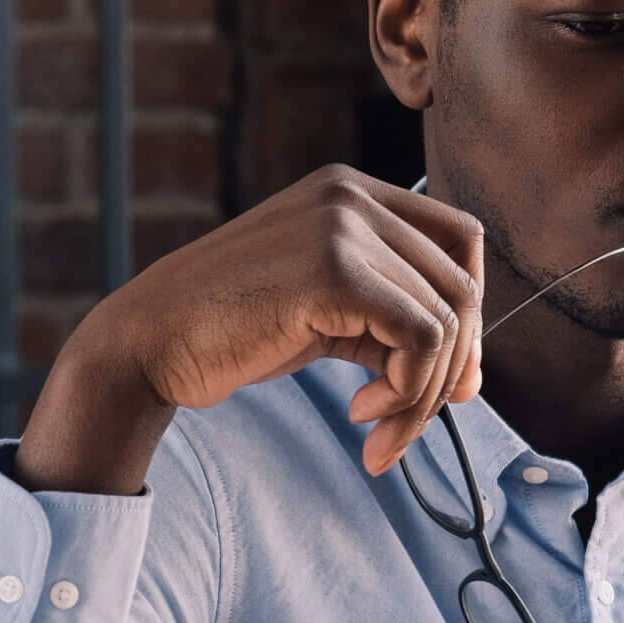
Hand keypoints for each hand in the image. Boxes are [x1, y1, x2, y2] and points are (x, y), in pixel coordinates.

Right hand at [17, 166, 483, 492]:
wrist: (151, 343)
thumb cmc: (232, 333)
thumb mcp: (326, 311)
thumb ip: (390, 318)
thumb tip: (469, 373)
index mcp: (352, 191)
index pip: (460, 240)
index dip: (472, 315)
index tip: (454, 380)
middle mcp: (353, 194)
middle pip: (462, 284)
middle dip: (451, 368)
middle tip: (409, 420)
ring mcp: (344, 225)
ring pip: (447, 320)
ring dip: (422, 396)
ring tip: (378, 431)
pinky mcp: (335, 270)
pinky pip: (422, 340)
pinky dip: (407, 393)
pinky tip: (362, 414)